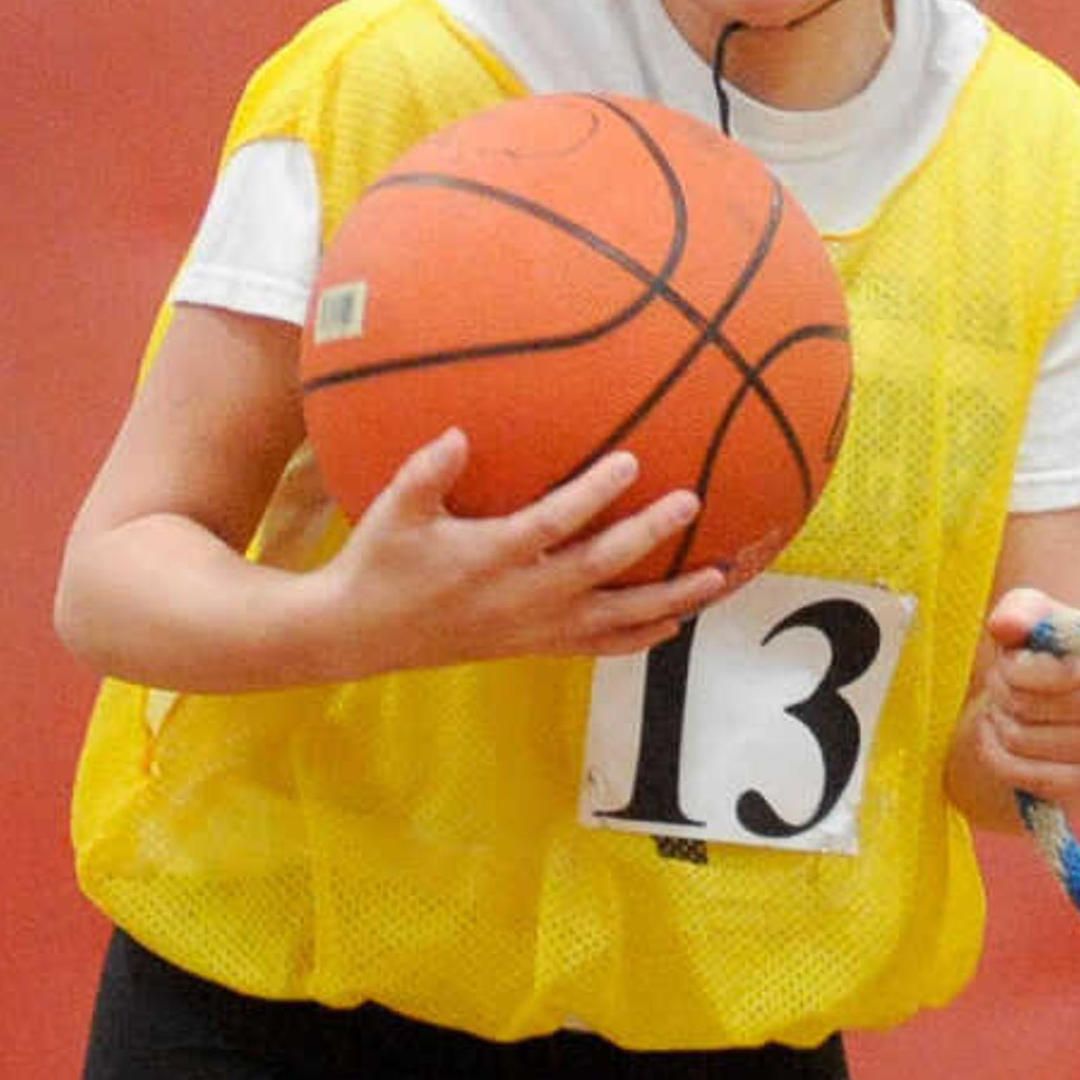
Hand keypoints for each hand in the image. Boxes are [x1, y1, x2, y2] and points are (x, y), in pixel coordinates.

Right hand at [327, 433, 732, 668]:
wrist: (361, 635)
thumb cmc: (379, 562)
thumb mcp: (393, 511)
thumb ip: (427, 470)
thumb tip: (462, 433)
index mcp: (489, 557)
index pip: (554, 522)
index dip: (595, 493)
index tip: (632, 460)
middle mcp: (521, 597)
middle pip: (601, 568)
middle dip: (651, 536)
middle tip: (693, 502)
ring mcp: (534, 628)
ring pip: (616, 618)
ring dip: (670, 599)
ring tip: (718, 577)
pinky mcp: (535, 647)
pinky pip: (599, 647)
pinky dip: (640, 637)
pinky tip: (675, 623)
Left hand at [953, 588, 1079, 819]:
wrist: (1039, 708)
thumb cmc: (1031, 654)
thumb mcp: (1020, 622)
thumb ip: (1016, 612)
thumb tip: (1008, 625)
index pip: (1060, 674)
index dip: (1016, 670)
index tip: (1010, 658)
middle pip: (1030, 707)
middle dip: (1001, 693)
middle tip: (1003, 686)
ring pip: (1022, 740)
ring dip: (997, 724)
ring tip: (1005, 711)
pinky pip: (1029, 777)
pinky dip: (999, 758)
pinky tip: (1001, 741)